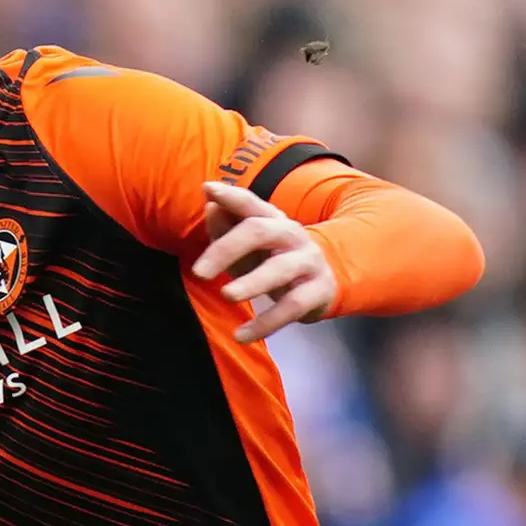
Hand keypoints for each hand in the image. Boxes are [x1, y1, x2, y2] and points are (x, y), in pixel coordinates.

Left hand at [195, 179, 338, 343]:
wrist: (326, 279)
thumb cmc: (273, 259)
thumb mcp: (249, 245)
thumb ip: (227, 227)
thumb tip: (210, 206)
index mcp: (272, 219)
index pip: (250, 203)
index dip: (231, 196)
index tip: (208, 189)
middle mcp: (291, 234)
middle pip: (259, 232)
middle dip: (227, 249)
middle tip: (199, 272)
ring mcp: (307, 262)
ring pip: (279, 269)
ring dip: (252, 282)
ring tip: (227, 295)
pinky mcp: (318, 291)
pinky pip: (292, 307)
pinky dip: (266, 323)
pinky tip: (242, 336)